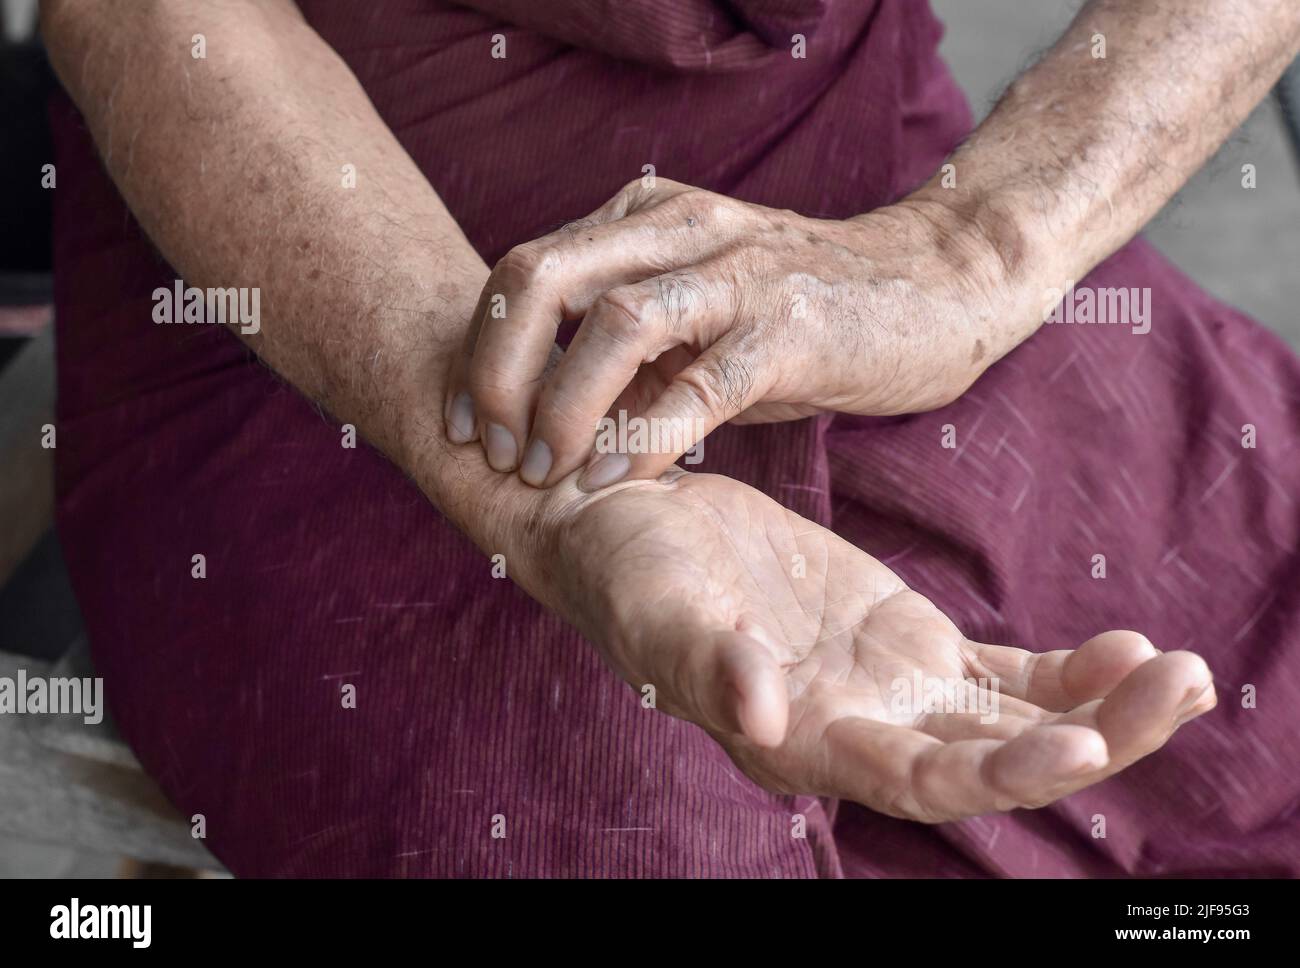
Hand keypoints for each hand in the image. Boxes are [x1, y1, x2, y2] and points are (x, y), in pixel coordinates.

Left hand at [442, 178, 1016, 490]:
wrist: (937, 285)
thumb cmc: (805, 311)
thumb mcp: (700, 314)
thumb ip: (629, 350)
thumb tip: (547, 418)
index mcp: (646, 219)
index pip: (526, 271)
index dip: (479, 350)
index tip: (462, 423)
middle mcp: (681, 230)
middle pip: (543, 278)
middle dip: (496, 371)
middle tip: (490, 448)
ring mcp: (738, 275)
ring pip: (613, 321)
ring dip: (562, 403)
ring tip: (544, 470)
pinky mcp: (792, 329)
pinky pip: (700, 383)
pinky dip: (647, 434)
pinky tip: (616, 477)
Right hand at [520, 470, 1215, 821]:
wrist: (625, 524)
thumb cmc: (624, 570)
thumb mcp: (658, 607)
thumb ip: (709, 663)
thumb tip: (761, 715)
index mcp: (806, 742)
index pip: (923, 782)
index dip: (1002, 773)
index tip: (1080, 741)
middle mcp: (860, 732)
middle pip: (996, 763)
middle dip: (1095, 740)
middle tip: (1183, 686)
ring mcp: (891, 690)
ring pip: (1015, 722)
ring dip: (1105, 711)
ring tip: (1188, 671)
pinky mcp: (905, 642)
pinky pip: (1002, 673)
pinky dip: (1066, 671)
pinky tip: (1126, 645)